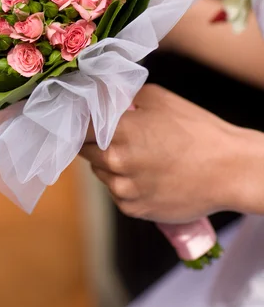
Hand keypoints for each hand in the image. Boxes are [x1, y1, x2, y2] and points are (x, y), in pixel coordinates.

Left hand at [80, 84, 263, 222]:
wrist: (228, 169)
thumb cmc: (195, 129)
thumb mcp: (157, 98)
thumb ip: (123, 98)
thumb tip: (102, 97)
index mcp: (117, 132)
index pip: (79, 128)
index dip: (81, 122)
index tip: (85, 119)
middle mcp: (115, 162)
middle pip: (85, 152)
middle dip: (94, 142)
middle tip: (113, 135)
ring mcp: (124, 189)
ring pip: (101, 173)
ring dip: (109, 163)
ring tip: (137, 155)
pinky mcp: (134, 209)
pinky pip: (116, 193)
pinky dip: (124, 183)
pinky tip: (146, 173)